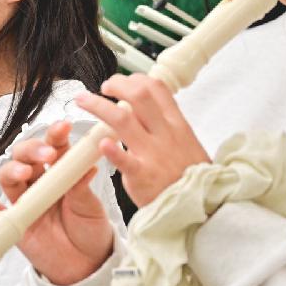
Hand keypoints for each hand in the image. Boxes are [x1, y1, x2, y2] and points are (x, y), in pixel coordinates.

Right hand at [0, 121, 114, 285]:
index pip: (53, 147)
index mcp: (59, 172)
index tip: (62, 127)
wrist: (86, 266)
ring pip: (9, 177)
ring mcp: (24, 202)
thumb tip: (86, 167)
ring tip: (24, 172)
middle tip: (47, 154)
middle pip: (26, 157)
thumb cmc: (90, 230)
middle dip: (33, 150)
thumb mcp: (91, 208)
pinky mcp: (14, 223)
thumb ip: (82, 188)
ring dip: (13, 170)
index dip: (55, 135)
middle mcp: (39, 182)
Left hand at [76, 74, 208, 207]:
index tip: (123, 81)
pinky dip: (112, 151)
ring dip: (98, 106)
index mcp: (176, 124)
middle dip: (117, 84)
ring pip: (123, 119)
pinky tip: (101, 144)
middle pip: (139, 95)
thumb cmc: (189, 176)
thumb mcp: (187, 143)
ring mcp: (154, 154)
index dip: (136, 78)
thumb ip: (166, 126)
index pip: (157, 88)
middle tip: (104, 87)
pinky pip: (125, 160)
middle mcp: (165, 134)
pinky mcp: (143, 176)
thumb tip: (144, 109)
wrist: (202, 207)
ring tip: (83, 101)